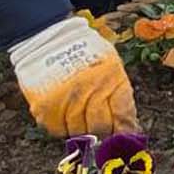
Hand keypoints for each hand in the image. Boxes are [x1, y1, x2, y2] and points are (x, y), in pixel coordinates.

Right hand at [9, 16, 139, 136]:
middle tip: (101, 130)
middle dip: (102, 131)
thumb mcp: (109, 63)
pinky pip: (57, 129)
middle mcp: (89, 89)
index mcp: (111, 77)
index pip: (122, 116)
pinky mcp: (45, 106)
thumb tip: (129, 127)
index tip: (123, 137)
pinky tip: (64, 114)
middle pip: (100, 127)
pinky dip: (62, 127)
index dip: (124, 131)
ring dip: (81, 129)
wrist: (46, 36)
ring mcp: (66, 99)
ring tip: (80, 117)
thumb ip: (118, 93)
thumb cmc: (83, 51)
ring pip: (78, 131)